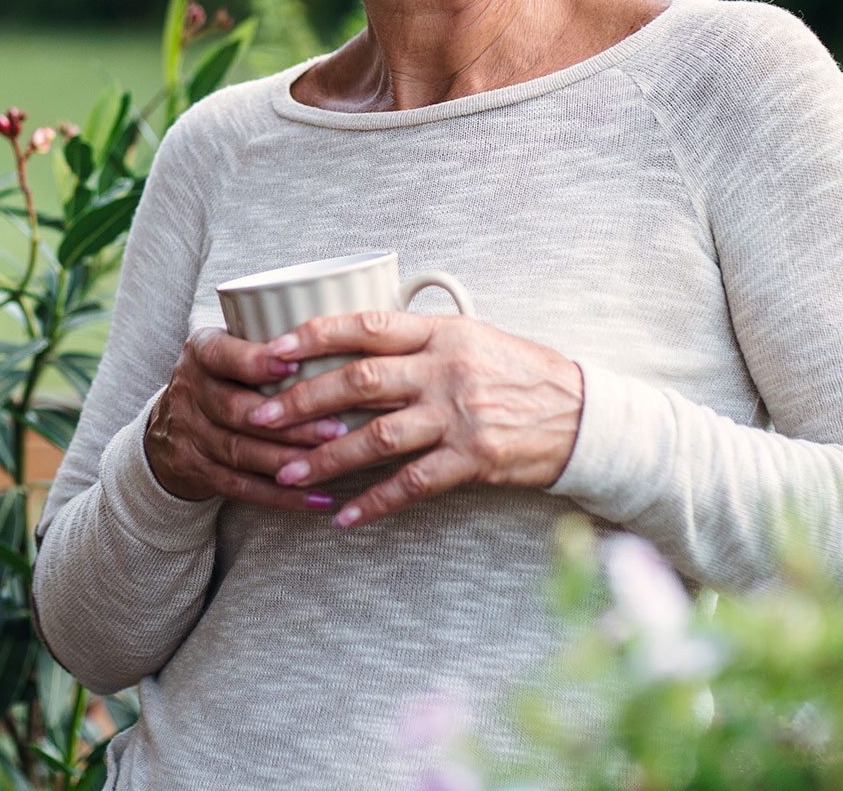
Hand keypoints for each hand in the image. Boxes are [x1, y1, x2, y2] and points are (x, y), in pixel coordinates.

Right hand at [142, 329, 355, 510]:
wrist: (168, 427)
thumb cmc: (226, 376)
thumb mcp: (232, 345)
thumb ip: (274, 336)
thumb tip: (354, 326)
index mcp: (201, 351)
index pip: (223, 355)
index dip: (256, 362)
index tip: (295, 363)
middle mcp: (190, 391)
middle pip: (237, 410)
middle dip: (290, 422)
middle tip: (337, 426)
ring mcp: (190, 434)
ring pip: (241, 451)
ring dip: (290, 459)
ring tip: (334, 460)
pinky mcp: (197, 471)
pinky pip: (240, 487)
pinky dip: (280, 496)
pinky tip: (317, 497)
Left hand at [246, 309, 584, 528]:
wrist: (584, 415)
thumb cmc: (522, 374)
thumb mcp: (473, 338)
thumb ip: (420, 340)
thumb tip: (356, 341)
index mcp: (443, 333)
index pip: (368, 326)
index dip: (316, 335)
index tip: (273, 349)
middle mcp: (447, 369)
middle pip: (360, 381)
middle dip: (302, 400)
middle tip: (258, 416)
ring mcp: (460, 415)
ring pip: (377, 436)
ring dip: (325, 457)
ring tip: (285, 472)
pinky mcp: (474, 457)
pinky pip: (413, 483)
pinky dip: (375, 502)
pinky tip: (345, 516)